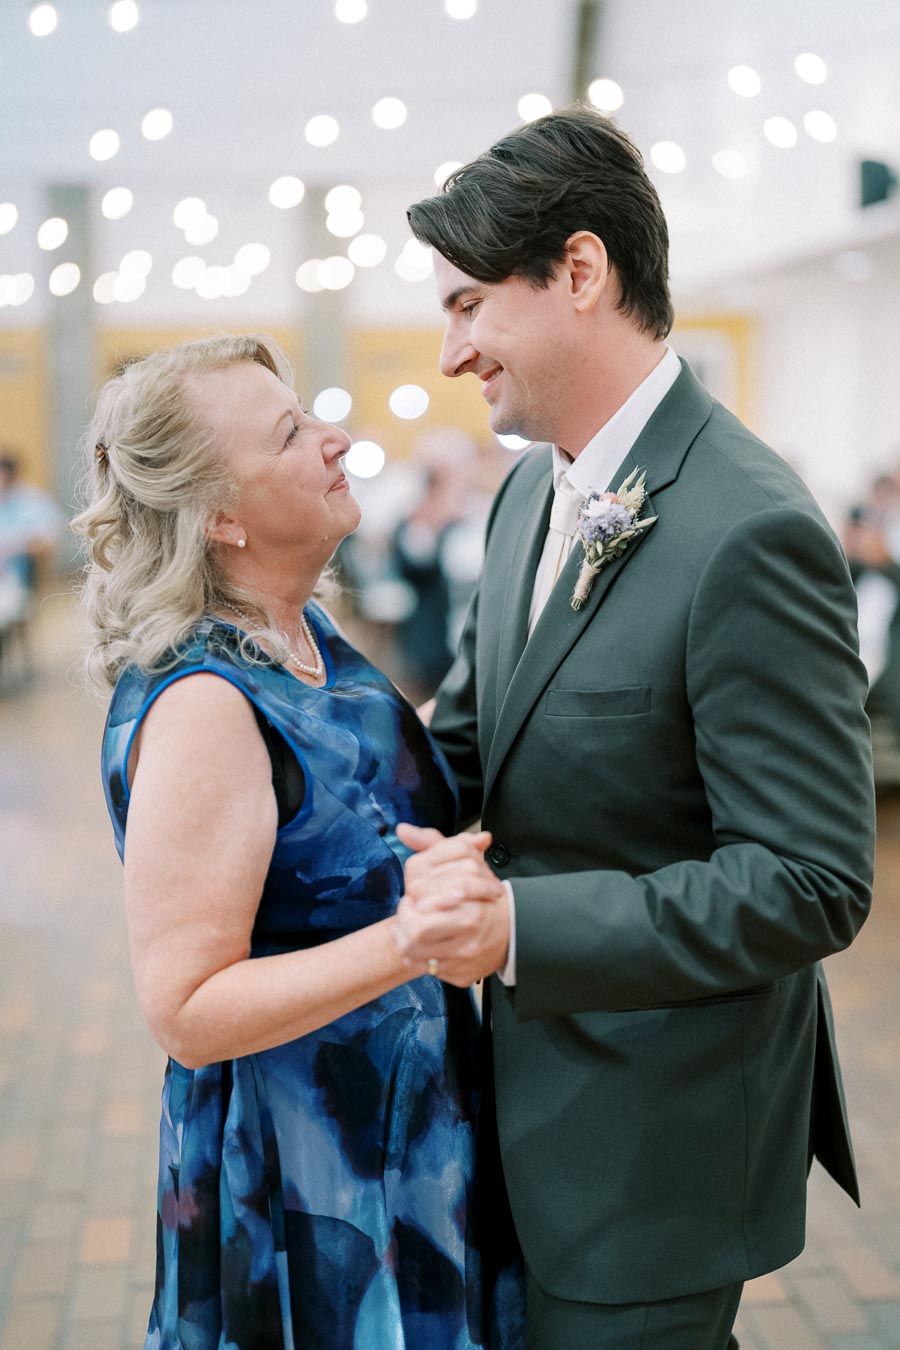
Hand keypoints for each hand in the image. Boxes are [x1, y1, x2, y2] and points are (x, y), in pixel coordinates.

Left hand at [394, 823, 509, 986]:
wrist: (515, 928)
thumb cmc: (484, 894)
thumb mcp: (462, 860)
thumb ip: (432, 844)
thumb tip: (403, 830)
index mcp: (468, 906)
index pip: (418, 910)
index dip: (408, 905)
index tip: (412, 899)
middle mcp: (468, 935)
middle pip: (414, 935)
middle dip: (404, 924)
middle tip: (408, 915)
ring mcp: (465, 958)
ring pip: (416, 956)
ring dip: (406, 942)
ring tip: (411, 929)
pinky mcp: (462, 976)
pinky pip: (429, 970)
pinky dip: (422, 958)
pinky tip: (427, 945)